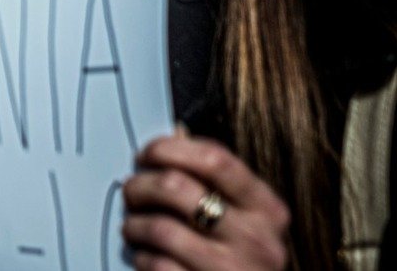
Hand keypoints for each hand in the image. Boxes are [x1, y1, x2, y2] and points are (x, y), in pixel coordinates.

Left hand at [121, 133, 289, 270]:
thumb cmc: (238, 257)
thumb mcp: (242, 218)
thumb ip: (214, 182)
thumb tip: (173, 138)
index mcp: (266, 210)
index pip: (215, 159)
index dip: (169, 149)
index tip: (146, 154)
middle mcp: (257, 239)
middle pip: (177, 187)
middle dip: (140, 185)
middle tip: (130, 191)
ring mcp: (233, 269)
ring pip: (161, 228)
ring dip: (134, 225)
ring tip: (132, 227)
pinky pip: (157, 264)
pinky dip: (141, 257)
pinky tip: (144, 256)